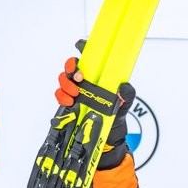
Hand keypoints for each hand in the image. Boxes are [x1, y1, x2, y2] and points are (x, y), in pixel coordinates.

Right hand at [54, 52, 135, 169]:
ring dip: (66, 85)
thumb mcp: (125, 105)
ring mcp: (76, 93)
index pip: (89, 57)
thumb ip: (127, 95)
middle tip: (79, 78)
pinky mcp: (69, 105)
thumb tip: (123, 86)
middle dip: (71, 69)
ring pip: (63, 80)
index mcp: (98, 77)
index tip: (80, 46)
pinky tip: (70, 104)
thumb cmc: (116, 118)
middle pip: (71, 67)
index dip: (82, 47)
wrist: (108, 140)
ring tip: (76, 96)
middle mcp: (85, 82)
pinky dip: (62, 98)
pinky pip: (60, 96)